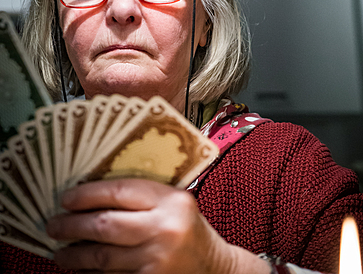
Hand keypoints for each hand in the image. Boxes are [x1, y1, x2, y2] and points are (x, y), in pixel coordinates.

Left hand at [46, 179, 268, 273]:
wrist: (215, 268)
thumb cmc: (188, 229)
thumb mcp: (174, 202)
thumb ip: (142, 196)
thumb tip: (91, 194)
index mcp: (171, 200)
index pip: (119, 192)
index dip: (87, 195)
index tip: (66, 198)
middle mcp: (164, 229)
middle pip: (105, 226)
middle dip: (73, 226)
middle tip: (53, 225)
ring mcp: (156, 262)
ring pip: (102, 259)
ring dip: (74, 256)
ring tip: (59, 252)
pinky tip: (80, 270)